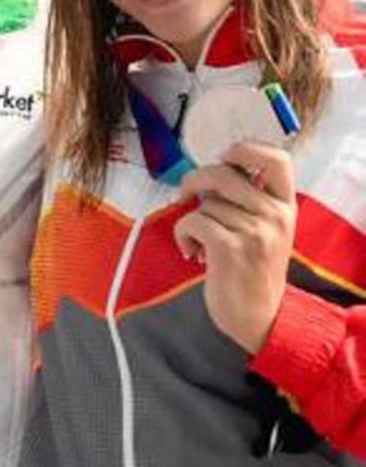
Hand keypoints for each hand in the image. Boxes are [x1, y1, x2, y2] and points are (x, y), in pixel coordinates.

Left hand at [173, 141, 295, 353]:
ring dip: (190, 220)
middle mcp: (274, 215)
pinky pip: (192, 221)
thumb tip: (208, 173)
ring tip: (199, 242)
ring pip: (204, 202)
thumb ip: (248, 201)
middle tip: (186, 195)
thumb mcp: (265, 230)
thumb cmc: (251, 270)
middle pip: (224, 172)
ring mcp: (255, 232)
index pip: (276, 158)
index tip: (225, 159)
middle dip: (195, 180)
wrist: (259, 317)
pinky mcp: (230, 248)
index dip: (246, 148)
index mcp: (285, 206)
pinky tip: (192, 251)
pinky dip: (182, 235)